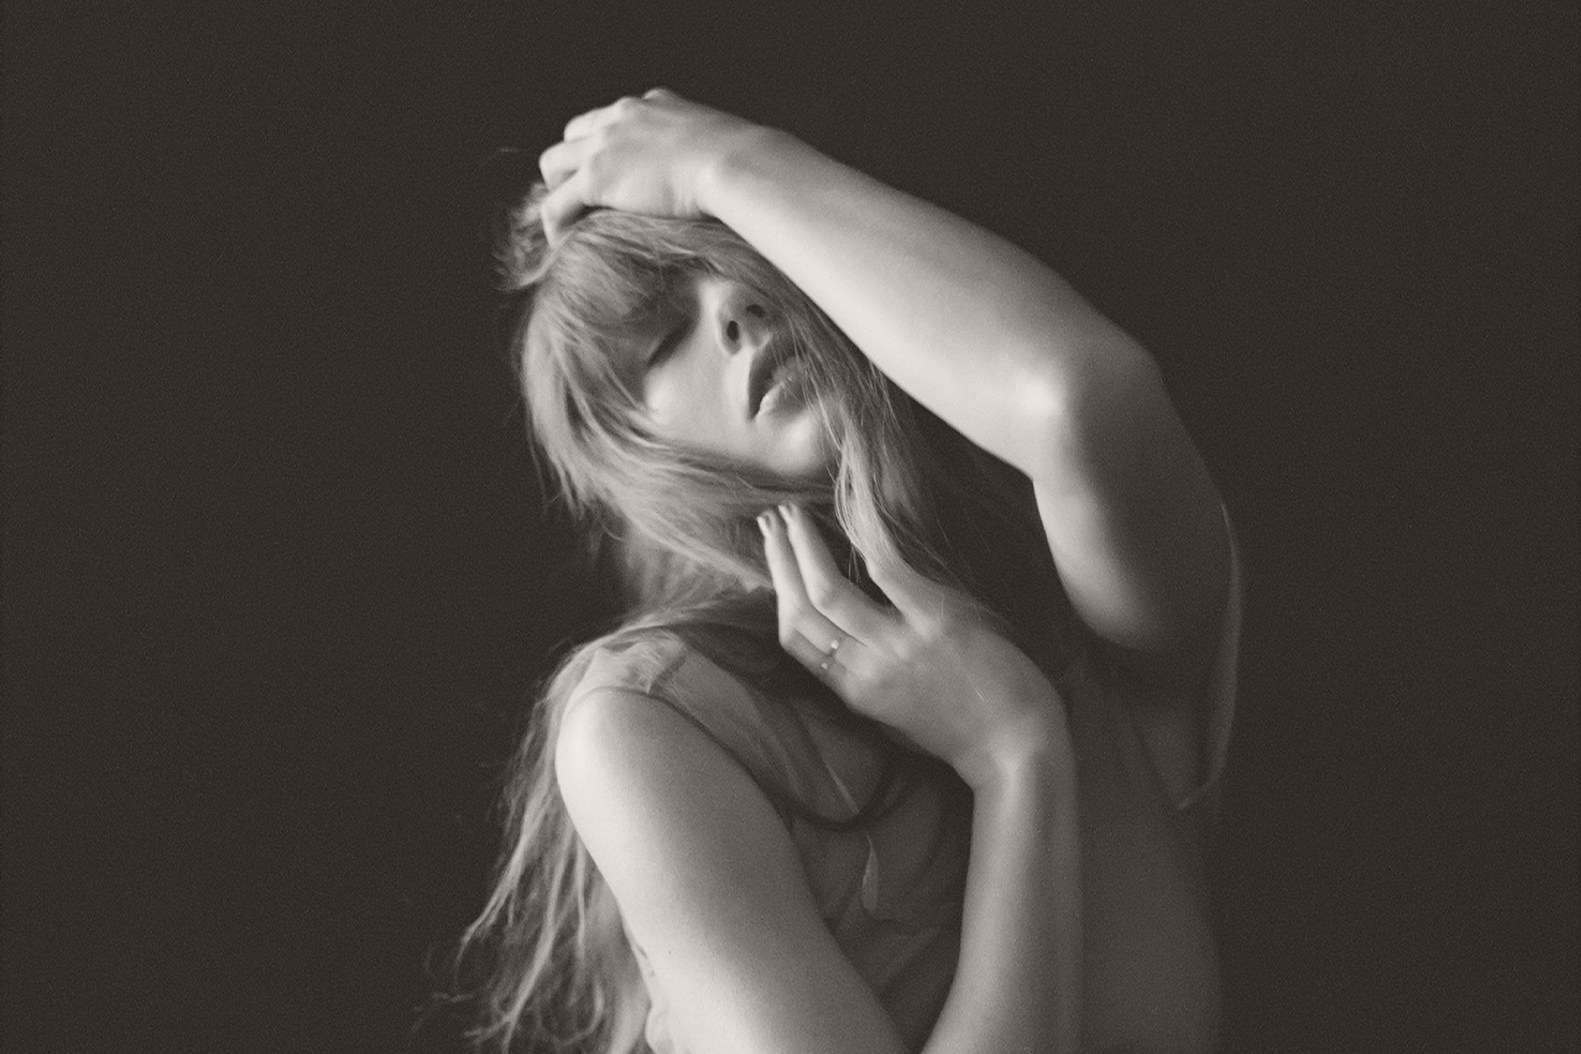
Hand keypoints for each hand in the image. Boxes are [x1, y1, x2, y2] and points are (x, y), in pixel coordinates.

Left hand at [537, 88, 763, 245]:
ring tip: (569, 222)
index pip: (610, 118)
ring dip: (557, 192)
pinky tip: (565, 243)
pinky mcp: (596, 176)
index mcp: (651, 105)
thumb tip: (726, 177)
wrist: (735, 163)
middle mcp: (620, 116)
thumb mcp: (720, 143)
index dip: (602, 147)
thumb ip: (706, 152)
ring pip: (553, 165)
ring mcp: (604, 145)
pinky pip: (557, 203)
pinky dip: (555, 224)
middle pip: (573, 135)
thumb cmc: (743, 163)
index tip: (611, 176)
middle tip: (583, 200)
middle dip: (572, 166)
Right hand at [759, 504, 1070, 787]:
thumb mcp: (895, 714)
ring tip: (795, 513)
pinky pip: (891, 576)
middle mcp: (868, 669)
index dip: (777, 589)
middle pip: (803, 608)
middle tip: (772, 519)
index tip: (772, 554)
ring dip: (805, 546)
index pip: (794, 637)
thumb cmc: (960, 731)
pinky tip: (855, 516)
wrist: (1015, 745)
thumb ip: (864, 678)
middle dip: (781, 559)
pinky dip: (867, 543)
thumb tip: (843, 637)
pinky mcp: (939, 625)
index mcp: (855, 692)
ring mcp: (900, 646)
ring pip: (830, 592)